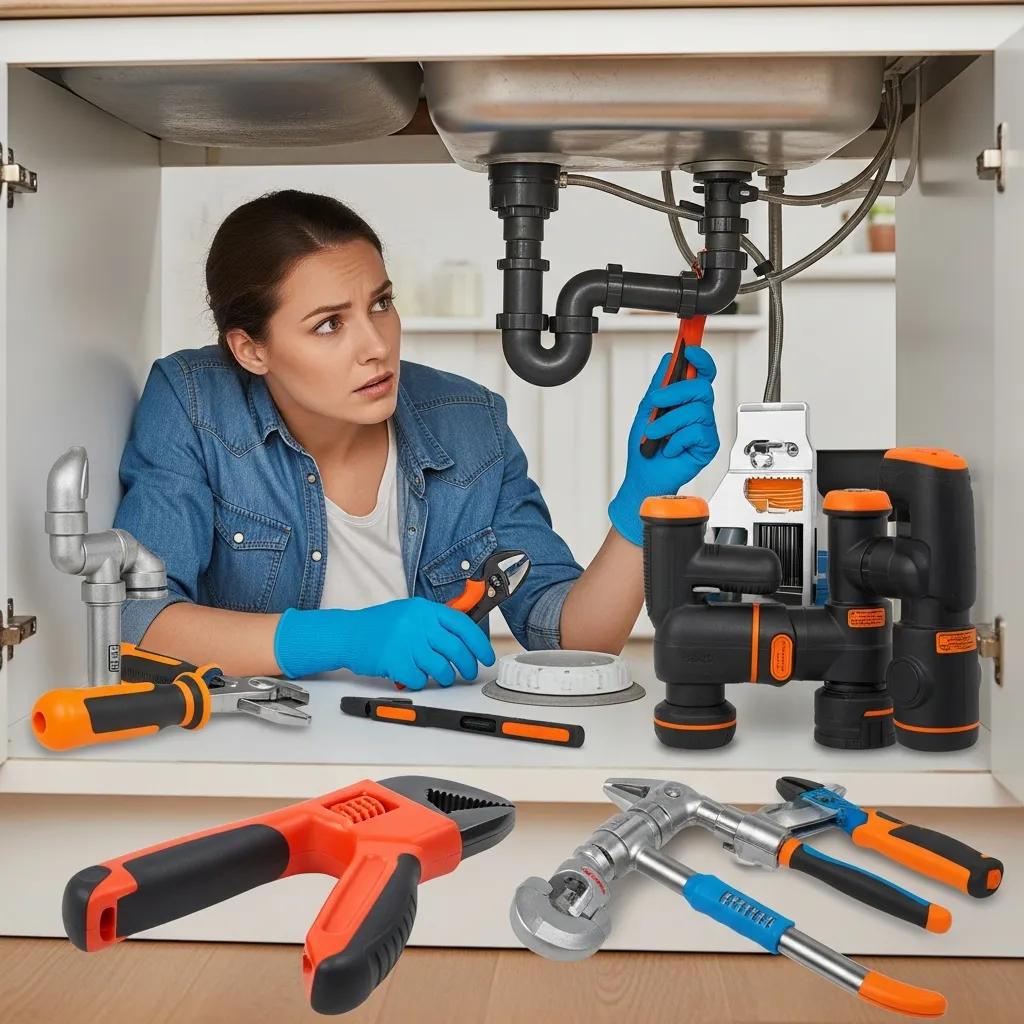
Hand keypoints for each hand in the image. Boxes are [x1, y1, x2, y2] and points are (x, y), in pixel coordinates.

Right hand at [274, 598, 495, 687]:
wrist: (348, 634)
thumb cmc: (380, 626)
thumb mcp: (410, 613)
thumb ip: (435, 622)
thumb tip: (466, 637)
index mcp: (425, 609)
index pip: (463, 626)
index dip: (480, 644)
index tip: (487, 657)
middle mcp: (418, 623)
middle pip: (456, 650)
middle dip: (468, 666)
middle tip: (469, 673)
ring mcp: (406, 643)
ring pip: (441, 668)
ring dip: (446, 678)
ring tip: (442, 678)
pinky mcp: (395, 662)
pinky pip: (419, 680)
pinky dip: (420, 682)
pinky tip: (414, 676)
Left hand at [608, 347, 719, 545]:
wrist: (645, 475)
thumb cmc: (646, 446)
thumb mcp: (647, 409)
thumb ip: (660, 384)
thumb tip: (668, 358)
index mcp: (687, 400)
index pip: (703, 372)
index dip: (701, 359)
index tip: (689, 350)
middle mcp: (699, 411)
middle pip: (702, 387)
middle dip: (675, 392)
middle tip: (655, 403)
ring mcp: (706, 428)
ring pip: (696, 410)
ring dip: (668, 421)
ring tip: (655, 434)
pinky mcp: (708, 446)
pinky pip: (696, 432)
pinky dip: (676, 440)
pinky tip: (669, 449)